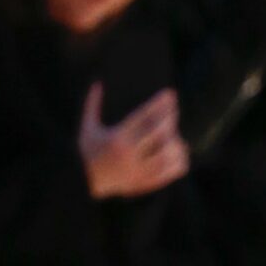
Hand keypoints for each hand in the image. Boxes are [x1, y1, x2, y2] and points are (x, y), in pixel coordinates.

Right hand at [79, 83, 188, 198]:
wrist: (84, 183)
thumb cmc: (87, 152)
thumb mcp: (87, 127)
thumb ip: (92, 104)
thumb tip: (97, 82)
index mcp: (117, 137)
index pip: (144, 117)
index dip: (159, 104)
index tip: (170, 94)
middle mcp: (129, 154)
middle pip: (157, 133)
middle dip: (169, 119)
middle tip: (174, 111)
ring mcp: (137, 170)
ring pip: (165, 155)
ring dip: (176, 143)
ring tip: (177, 135)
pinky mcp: (143, 182)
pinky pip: (167, 174)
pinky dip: (177, 164)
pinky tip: (181, 154)